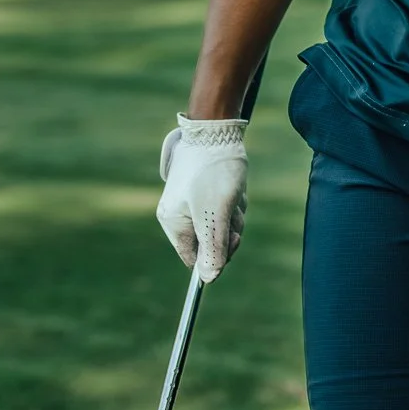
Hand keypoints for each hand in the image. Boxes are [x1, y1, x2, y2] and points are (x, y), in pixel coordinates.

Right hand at [156, 115, 248, 281]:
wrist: (218, 129)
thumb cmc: (213, 171)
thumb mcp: (215, 214)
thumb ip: (213, 248)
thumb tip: (208, 280)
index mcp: (173, 222)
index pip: (194, 257)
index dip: (216, 254)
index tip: (232, 238)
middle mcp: (180, 213)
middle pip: (211, 241)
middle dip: (228, 228)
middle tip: (233, 211)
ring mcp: (193, 201)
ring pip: (222, 223)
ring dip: (234, 212)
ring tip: (232, 192)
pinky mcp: (206, 190)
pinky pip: (226, 207)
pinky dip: (234, 199)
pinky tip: (234, 184)